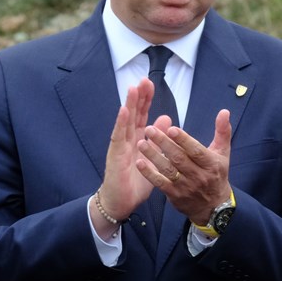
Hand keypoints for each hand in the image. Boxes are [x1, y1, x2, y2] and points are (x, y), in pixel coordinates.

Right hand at [90, 79, 156, 237]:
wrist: (121, 201)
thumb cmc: (136, 180)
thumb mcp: (152, 157)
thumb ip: (158, 138)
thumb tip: (166, 118)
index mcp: (137, 139)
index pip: (141, 115)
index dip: (145, 100)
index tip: (150, 83)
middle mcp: (127, 139)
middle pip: (133, 114)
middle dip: (138, 97)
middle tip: (143, 79)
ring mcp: (120, 145)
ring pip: (125, 121)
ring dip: (129, 104)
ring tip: (133, 88)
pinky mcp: (115, 155)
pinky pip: (118, 137)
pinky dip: (121, 123)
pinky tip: (124, 110)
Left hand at [137, 109, 232, 223]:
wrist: (213, 206)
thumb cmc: (217, 174)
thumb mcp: (223, 153)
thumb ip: (222, 131)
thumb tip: (224, 111)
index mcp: (211, 163)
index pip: (196, 150)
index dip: (183, 140)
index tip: (170, 129)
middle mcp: (199, 175)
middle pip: (179, 158)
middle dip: (163, 143)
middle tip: (149, 130)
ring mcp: (186, 186)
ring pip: (168, 170)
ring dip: (153, 156)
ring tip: (141, 143)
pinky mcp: (175, 195)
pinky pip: (160, 183)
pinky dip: (149, 174)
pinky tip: (140, 163)